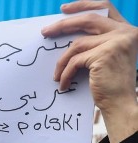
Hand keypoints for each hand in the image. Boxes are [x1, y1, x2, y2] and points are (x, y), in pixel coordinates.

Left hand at [43, 2, 137, 142]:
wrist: (120, 103)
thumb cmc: (110, 84)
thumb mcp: (106, 57)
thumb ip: (95, 43)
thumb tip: (67, 35)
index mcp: (127, 30)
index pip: (105, 8)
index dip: (83, 5)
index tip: (64, 9)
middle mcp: (125, 32)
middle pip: (88, 19)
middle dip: (63, 25)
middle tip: (45, 32)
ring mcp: (116, 41)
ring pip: (77, 45)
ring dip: (62, 61)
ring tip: (56, 75)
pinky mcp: (104, 55)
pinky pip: (75, 61)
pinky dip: (65, 73)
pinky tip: (63, 84)